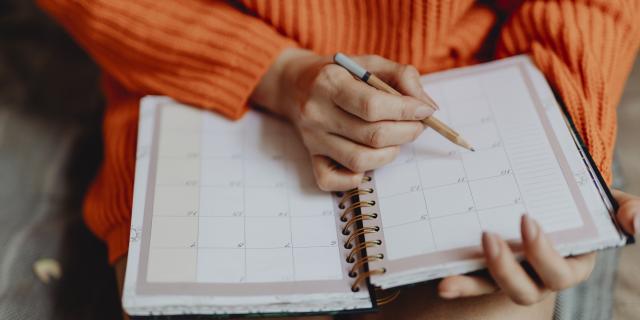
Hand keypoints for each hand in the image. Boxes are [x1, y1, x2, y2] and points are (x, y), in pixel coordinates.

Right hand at [251, 48, 434, 190]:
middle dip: (406, 132)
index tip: (425, 111)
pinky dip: (354, 179)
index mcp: (330, 82)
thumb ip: (402, 77)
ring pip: (360, 160)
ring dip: (389, 154)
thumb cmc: (340, 74)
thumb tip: (427, 107)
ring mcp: (313, 138)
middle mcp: (317, 112)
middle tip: (416, 125)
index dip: (406, 111)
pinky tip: (367, 161)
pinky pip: (330, 180)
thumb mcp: (370, 62)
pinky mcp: (310, 157)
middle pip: (372, 136)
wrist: (295, 84)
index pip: (373, 105)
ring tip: (395, 140)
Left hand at [438, 189, 639, 304]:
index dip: (543, 253)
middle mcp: (539, 276)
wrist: (553, 194)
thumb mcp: (607, 202)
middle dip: (505, 268)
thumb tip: (636, 223)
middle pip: (524, 289)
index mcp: (570, 264)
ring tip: (449, 276)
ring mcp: (512, 274)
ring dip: (473, 283)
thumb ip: (628, 209)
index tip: (526, 220)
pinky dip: (458, 283)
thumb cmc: (581, 201)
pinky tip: (441, 281)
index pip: (559, 270)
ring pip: (494, 289)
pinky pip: (472, 281)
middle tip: (487, 236)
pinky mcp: (488, 269)